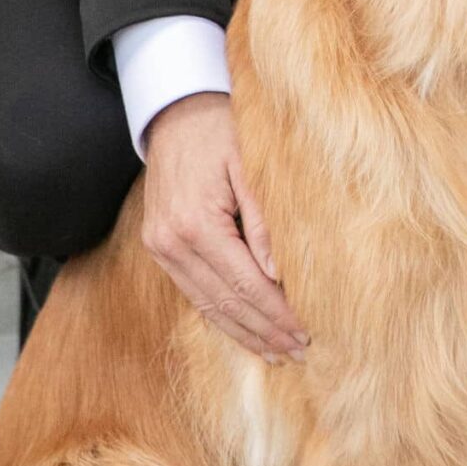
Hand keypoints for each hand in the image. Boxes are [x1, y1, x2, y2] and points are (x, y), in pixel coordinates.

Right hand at [141, 91, 308, 361]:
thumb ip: (263, 221)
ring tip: (277, 353)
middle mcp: (171, 243)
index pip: (245, 284)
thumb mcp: (250, 165)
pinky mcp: (159, 247)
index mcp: (196, 224)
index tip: (307, 334)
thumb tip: (278, 278)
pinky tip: (244, 330)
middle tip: (300, 353)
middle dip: (265, 331)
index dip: (277, 314)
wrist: (175, 112)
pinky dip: (221, 315)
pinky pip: (193, 292)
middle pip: (225, 303)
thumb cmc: (221, 130)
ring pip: (207, 305)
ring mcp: (160, 248)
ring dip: (243, 332)